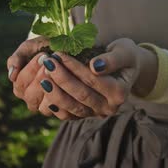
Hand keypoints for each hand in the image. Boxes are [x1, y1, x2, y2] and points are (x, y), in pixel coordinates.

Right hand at [6, 36, 92, 118]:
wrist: (64, 48)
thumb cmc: (43, 48)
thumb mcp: (28, 48)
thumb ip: (16, 59)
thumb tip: (11, 76)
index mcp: (20, 87)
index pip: (20, 83)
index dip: (31, 69)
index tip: (43, 55)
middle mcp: (30, 99)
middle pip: (30, 95)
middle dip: (41, 77)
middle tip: (52, 63)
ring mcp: (45, 106)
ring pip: (44, 106)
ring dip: (53, 87)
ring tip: (60, 71)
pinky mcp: (61, 110)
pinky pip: (60, 111)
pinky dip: (64, 98)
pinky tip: (68, 84)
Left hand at [40, 38, 157, 117]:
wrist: (125, 68)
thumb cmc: (125, 56)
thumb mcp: (124, 52)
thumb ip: (112, 59)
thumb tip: (95, 66)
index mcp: (120, 93)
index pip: (93, 80)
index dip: (74, 67)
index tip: (59, 54)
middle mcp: (109, 108)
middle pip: (81, 95)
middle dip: (61, 78)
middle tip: (47, 62)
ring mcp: (96, 114)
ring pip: (72, 107)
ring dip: (54, 91)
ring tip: (42, 74)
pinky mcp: (85, 116)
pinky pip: (66, 115)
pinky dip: (54, 104)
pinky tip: (44, 89)